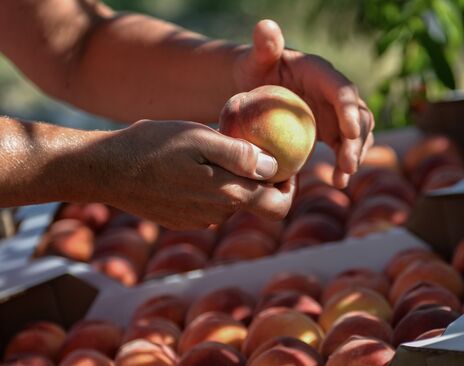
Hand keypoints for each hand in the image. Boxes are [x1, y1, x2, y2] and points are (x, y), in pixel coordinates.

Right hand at [105, 120, 294, 228]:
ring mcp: (197, 220)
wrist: (105, 170)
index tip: (283, 164)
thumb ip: (240, 156)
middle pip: (255, 202)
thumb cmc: (152, 146)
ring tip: (214, 150)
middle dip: (259, 178)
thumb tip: (274, 168)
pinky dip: (210, 186)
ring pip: (231, 201)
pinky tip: (192, 165)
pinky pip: (208, 204)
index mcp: (227, 195)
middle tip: (249, 148)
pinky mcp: (181, 219)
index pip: (278, 207)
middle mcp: (217, 214)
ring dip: (231, 179)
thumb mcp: (199, 138)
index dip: (288, 187)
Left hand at [234, 19, 374, 187]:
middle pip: (358, 115)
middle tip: (347, 164)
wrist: (257, 88)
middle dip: (358, 140)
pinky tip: (338, 182)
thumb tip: (266, 27)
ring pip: (358, 135)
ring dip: (355, 155)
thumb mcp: (256, 58)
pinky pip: (344, 148)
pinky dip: (345, 165)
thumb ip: (264, 45)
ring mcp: (335, 113)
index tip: (350, 133)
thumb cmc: (255, 70)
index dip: (349, 110)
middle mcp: (335, 93)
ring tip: (344, 177)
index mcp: (321, 73)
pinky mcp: (331, 131)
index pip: (343, 89)